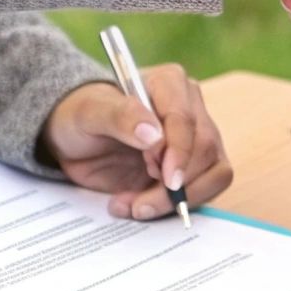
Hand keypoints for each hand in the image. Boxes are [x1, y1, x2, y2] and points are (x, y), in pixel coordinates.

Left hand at [39, 66, 232, 219]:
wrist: (76, 140)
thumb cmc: (82, 117)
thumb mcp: (88, 113)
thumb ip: (120, 116)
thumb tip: (154, 134)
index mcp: (169, 83)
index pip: (186, 119)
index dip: (179, 152)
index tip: (166, 180)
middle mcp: (191, 107)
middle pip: (204, 149)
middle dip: (175, 185)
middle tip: (138, 204)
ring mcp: (198, 137)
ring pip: (214, 172)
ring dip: (178, 200)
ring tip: (136, 207)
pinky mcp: (197, 166)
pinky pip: (207, 189)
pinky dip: (179, 206)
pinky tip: (143, 205)